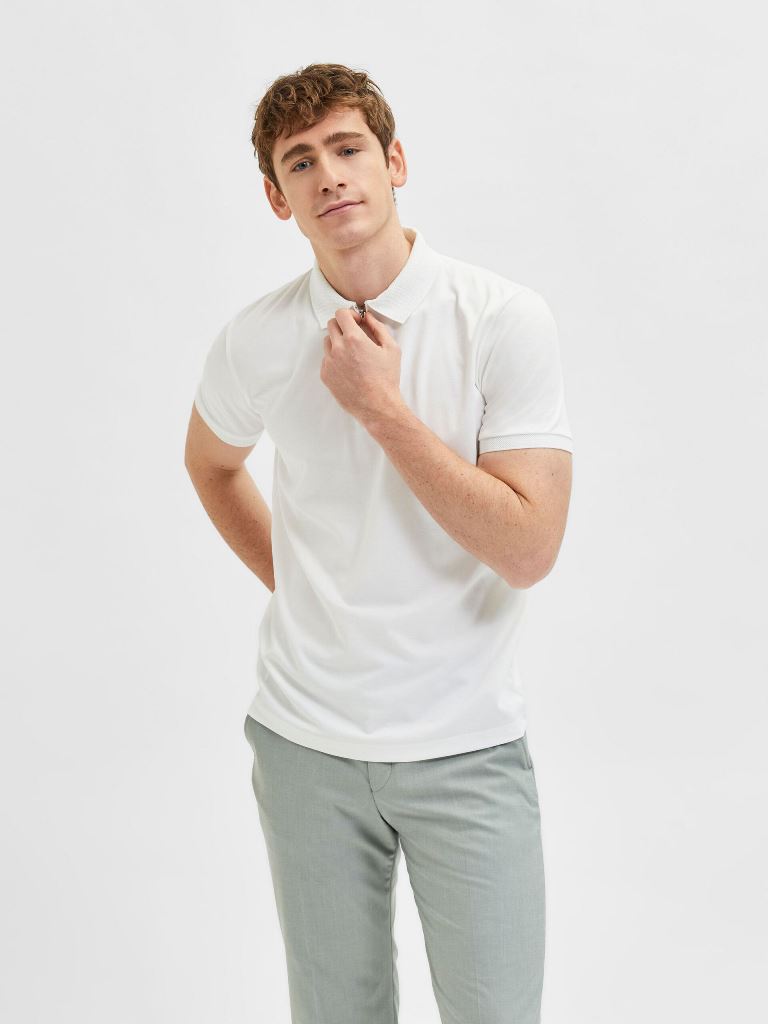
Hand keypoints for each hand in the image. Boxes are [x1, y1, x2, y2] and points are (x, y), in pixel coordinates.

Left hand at [320, 307, 402, 423]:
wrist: (378, 406)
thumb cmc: (387, 378)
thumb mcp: (391, 348)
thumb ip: (378, 327)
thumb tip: (367, 316)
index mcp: (354, 339)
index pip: (341, 314)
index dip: (349, 314)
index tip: (357, 322)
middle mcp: (338, 348)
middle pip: (331, 325)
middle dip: (342, 326)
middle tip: (354, 335)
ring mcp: (329, 362)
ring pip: (327, 342)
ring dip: (337, 342)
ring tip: (352, 354)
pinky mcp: (325, 375)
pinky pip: (326, 359)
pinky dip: (335, 359)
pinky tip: (349, 368)